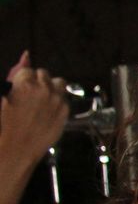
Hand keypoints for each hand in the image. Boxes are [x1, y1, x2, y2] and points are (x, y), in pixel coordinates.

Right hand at [1, 51, 69, 170]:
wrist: (16, 148)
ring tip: (40, 100)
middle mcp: (44, 89)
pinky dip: (57, 101)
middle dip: (37, 81)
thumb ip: (15, 73)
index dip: (22, 80)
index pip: (28, 70)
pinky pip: (64, 98)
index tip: (19, 90)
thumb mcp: (4, 95)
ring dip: (51, 87)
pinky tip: (47, 111)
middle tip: (29, 96)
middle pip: (44, 74)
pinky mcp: (65, 112)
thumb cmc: (5, 123)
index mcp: (25, 84)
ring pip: (59, 83)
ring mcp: (57, 101)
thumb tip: (26, 54)